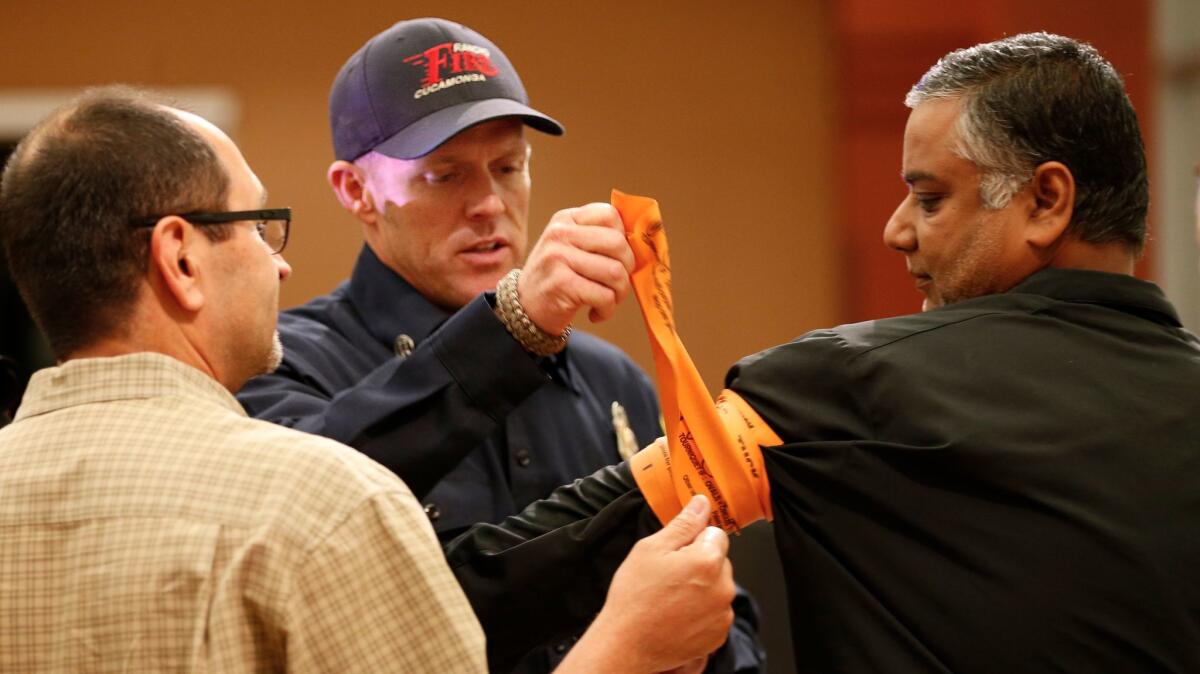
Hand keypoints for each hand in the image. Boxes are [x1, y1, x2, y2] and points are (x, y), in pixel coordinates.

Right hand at [517, 203, 634, 335]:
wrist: (524, 308)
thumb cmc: (557, 278)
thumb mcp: (572, 248)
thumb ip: (599, 239)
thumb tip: (643, 242)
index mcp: (566, 219)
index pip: (611, 215)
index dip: (625, 238)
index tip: (620, 258)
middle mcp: (560, 234)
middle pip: (618, 244)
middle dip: (627, 269)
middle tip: (617, 284)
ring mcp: (558, 258)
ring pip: (615, 272)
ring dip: (619, 293)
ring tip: (607, 301)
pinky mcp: (561, 284)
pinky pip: (605, 296)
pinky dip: (607, 310)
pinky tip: (596, 312)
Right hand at [557, 495, 733, 672]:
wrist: (626, 644)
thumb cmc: (634, 596)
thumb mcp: (651, 549)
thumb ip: (683, 524)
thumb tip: (702, 503)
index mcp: (708, 561)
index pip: (716, 534)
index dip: (694, 539)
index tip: (675, 552)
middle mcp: (723, 588)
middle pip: (718, 561)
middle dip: (699, 563)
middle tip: (668, 576)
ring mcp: (722, 614)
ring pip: (717, 587)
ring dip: (701, 587)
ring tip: (670, 597)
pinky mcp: (718, 635)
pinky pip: (715, 612)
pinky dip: (701, 611)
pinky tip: (677, 614)